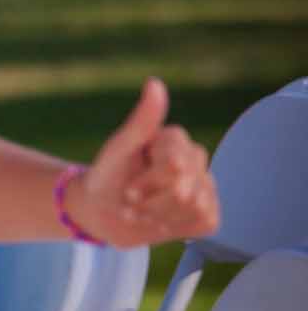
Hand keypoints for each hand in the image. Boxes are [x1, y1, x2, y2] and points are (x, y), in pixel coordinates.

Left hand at [67, 78, 220, 247]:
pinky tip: (160, 221)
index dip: (147, 182)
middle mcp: (195, 159)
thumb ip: (141, 121)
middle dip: (150, 201)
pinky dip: (175, 227)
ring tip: (142, 210)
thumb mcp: (118, 149)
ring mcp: (206, 187)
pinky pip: (203, 221)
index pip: (176, 165)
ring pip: (194, 206)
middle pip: (184, 189)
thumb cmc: (108, 175)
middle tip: (131, 200)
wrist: (102, 211)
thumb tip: (154, 83)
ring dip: (158, 215)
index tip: (128, 185)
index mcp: (175, 139)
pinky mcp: (209, 214)